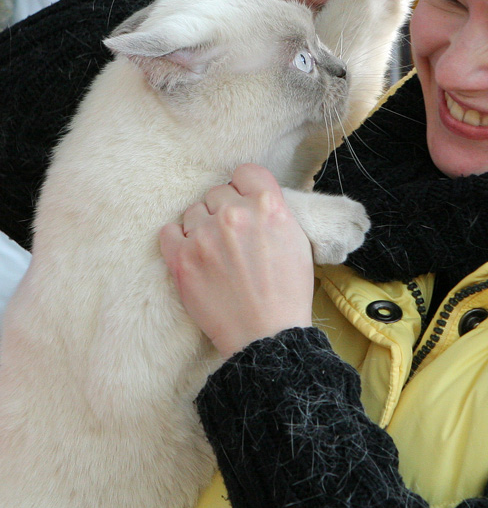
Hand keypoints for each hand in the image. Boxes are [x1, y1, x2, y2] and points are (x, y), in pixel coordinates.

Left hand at [160, 164, 314, 358]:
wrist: (267, 335)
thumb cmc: (287, 292)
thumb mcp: (298, 240)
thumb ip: (275, 211)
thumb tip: (255, 197)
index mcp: (268, 205)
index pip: (245, 172)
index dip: (246, 187)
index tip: (245, 202)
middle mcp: (234, 214)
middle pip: (217, 192)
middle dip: (224, 210)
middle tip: (233, 236)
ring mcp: (204, 236)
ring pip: (193, 211)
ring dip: (202, 226)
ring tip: (216, 252)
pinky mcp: (181, 259)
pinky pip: (168, 231)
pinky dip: (178, 240)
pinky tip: (193, 254)